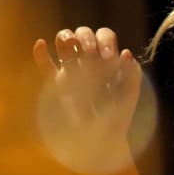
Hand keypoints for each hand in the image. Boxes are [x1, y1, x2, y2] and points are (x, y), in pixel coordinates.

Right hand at [33, 27, 141, 174]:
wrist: (101, 140)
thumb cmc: (118, 117)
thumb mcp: (130, 95)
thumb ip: (133, 74)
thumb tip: (126, 52)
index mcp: (106, 60)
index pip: (104, 36)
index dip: (105, 41)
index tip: (108, 57)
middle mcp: (88, 61)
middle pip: (83, 34)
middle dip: (87, 38)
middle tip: (91, 53)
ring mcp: (71, 71)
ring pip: (64, 44)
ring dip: (66, 37)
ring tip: (70, 44)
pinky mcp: (56, 84)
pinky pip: (45, 66)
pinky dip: (40, 54)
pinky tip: (41, 44)